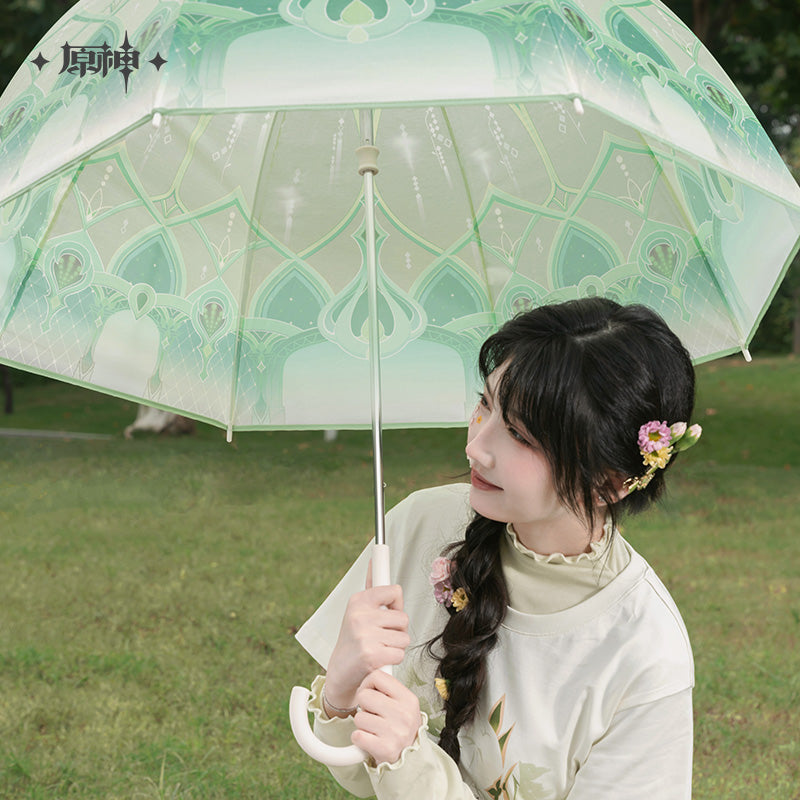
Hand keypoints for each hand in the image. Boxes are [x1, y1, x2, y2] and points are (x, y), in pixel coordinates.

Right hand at [323, 577, 409, 713]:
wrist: (340, 672)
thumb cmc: (353, 640)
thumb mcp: (358, 611)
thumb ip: (371, 588)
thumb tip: (375, 561)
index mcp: (358, 601)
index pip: (394, 591)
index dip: (397, 603)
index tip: (392, 604)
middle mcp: (360, 615)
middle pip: (403, 617)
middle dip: (397, 630)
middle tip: (382, 636)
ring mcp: (365, 634)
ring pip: (404, 637)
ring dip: (396, 646)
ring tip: (379, 648)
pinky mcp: (371, 654)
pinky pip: (400, 653)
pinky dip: (393, 660)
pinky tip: (379, 660)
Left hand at [351, 669, 421, 764]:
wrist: (408, 759)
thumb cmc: (400, 727)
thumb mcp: (403, 704)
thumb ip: (389, 688)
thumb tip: (373, 664)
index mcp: (408, 698)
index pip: (377, 676)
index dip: (368, 684)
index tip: (370, 693)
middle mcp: (404, 714)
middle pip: (364, 695)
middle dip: (364, 705)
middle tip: (373, 714)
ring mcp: (395, 732)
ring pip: (359, 717)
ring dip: (362, 724)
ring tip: (374, 729)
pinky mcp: (385, 749)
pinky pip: (357, 735)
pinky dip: (360, 739)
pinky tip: (370, 740)